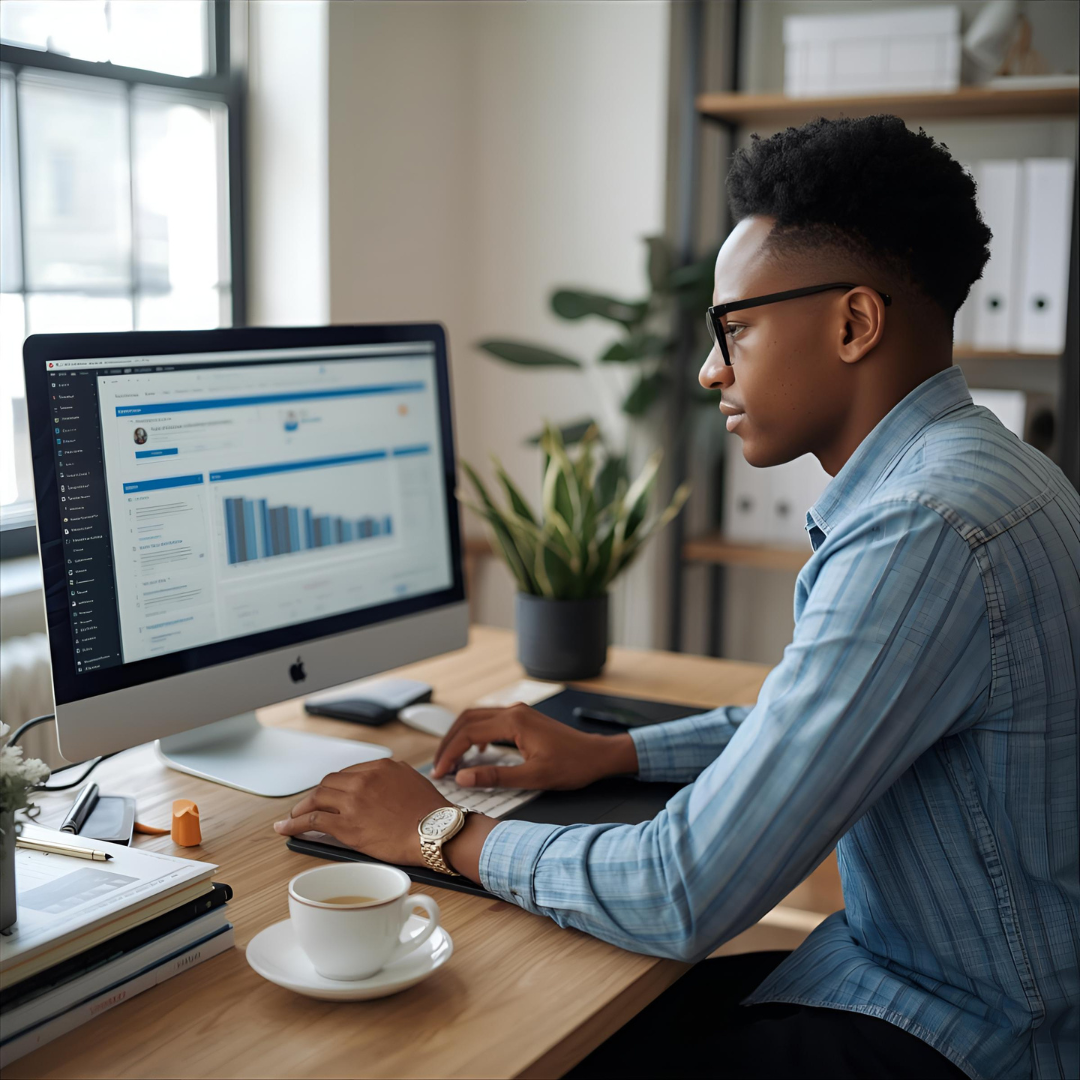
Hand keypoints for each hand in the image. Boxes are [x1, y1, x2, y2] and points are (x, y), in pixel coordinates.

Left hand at [273, 759, 448, 866]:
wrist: (436, 832)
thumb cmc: (430, 813)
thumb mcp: (412, 781)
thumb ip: (392, 778)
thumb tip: (381, 783)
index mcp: (380, 767)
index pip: (347, 773)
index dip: (335, 786)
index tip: (329, 794)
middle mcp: (363, 779)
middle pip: (328, 783)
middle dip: (316, 795)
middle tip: (309, 805)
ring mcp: (353, 801)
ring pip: (317, 798)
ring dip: (302, 808)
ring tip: (293, 817)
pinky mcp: (347, 825)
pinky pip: (312, 820)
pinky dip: (295, 823)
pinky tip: (286, 828)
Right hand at [432, 703, 637, 790]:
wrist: (598, 755)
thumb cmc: (572, 766)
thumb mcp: (533, 777)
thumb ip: (495, 776)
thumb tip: (463, 777)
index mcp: (514, 722)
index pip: (468, 733)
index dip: (449, 753)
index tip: (439, 772)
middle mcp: (514, 712)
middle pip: (467, 720)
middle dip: (448, 742)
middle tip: (438, 766)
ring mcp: (519, 713)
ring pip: (476, 717)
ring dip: (460, 736)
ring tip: (450, 760)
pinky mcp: (523, 719)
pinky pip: (489, 721)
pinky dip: (475, 734)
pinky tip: (476, 752)